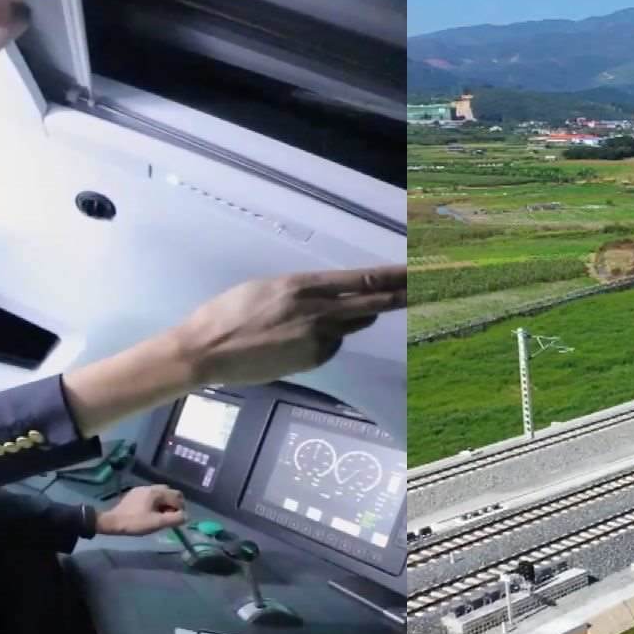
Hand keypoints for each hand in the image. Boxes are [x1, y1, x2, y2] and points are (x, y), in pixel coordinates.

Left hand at [96, 485, 187, 535]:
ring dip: (164, 503)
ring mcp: (141, 489)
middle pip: (170, 493)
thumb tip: (186, 516)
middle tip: (169, 518)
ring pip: (160, 494)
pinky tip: (150, 513)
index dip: (180, 509)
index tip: (176, 521)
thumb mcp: (157, 523)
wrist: (113, 522)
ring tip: (160, 516)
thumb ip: (175, 519)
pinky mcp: (134, 494)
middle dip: (173, 504)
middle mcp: (150, 487)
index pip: (177, 497)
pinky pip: (151, 496)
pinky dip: (155, 503)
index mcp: (157, 492)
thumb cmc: (136, 522)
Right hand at [160, 266, 407, 386]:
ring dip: (347, 318)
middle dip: (401, 296)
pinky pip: (331, 345)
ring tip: (305, 319)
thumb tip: (330, 296)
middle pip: (373, 305)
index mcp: (305, 286)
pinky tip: (290, 341)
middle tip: (425, 287)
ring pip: (350, 326)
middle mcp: (319, 313)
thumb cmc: (229, 312)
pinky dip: (323, 340)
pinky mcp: (313, 362)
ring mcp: (318, 340)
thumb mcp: (268, 287)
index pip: (362, 280)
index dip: (394, 277)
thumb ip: (305, 291)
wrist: (208, 351)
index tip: (417, 271)